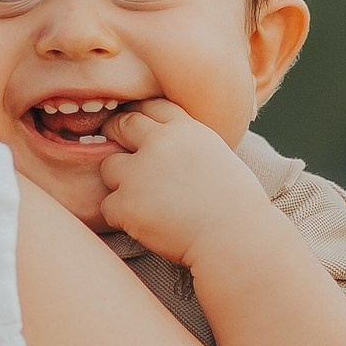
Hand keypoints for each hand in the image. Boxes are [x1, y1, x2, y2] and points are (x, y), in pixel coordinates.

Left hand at [95, 102, 268, 270]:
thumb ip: (189, 145)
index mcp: (186, 129)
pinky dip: (121, 218)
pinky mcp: (126, 203)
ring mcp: (139, 172)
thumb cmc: (237, 207)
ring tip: (143, 202)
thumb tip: (169, 148)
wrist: (235, 239)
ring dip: (119, 182)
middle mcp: (159, 143)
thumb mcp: (219, 157)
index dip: (140, 117)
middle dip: (115, 136)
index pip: (151, 107)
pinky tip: (144, 225)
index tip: (137, 131)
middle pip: (121, 125)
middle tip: (123, 158)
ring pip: (108, 166)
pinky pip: (108, 206)